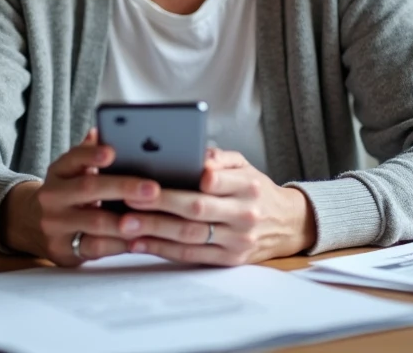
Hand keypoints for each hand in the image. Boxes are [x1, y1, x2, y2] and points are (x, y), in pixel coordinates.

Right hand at [0, 129, 162, 265]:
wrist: (30, 224)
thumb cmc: (65, 192)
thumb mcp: (71, 171)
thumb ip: (88, 154)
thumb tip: (101, 130)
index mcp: (58, 171)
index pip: (73, 158)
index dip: (92, 155)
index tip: (112, 151)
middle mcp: (52, 196)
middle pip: (88, 189)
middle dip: (123, 187)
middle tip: (152, 188)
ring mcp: (55, 225)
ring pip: (93, 222)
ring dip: (125, 220)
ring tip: (151, 217)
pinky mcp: (63, 250)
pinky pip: (95, 247)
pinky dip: (119, 244)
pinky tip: (139, 239)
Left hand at [117, 148, 315, 265]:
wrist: (287, 224)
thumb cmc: (255, 190)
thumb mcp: (245, 166)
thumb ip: (220, 157)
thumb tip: (194, 153)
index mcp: (248, 186)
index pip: (216, 181)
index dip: (188, 180)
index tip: (159, 175)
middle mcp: (245, 214)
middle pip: (196, 209)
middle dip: (160, 204)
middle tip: (129, 198)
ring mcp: (237, 240)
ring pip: (190, 235)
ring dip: (154, 229)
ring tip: (125, 223)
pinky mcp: (228, 260)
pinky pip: (191, 256)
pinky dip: (162, 249)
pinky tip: (139, 243)